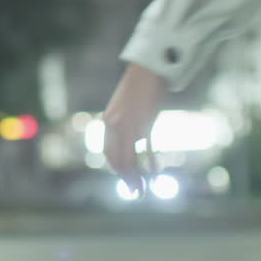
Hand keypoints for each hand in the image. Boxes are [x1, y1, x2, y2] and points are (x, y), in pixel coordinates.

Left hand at [102, 63, 167, 196]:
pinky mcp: (146, 124)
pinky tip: (153, 174)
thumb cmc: (138, 86)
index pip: (107, 152)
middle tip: (132, 192)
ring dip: (134, 178)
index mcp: (108, 121)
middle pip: (117, 159)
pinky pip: (146, 149)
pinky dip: (149, 164)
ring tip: (139, 192)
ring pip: (129, 159)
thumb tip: (129, 137)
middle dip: (124, 178)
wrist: (148, 68)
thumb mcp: (123, 106)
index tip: (123, 176)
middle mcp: (115, 126)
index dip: (115, 167)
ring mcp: (130, 126)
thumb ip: (122, 123)